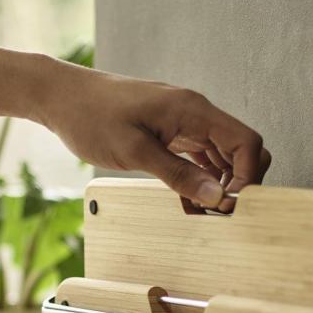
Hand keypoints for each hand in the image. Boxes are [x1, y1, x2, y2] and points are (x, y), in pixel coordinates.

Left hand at [40, 63, 271, 211]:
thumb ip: (178, 175)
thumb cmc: (93, 117)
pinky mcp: (169, 133)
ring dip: (218, 185)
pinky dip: (199, 180)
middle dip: (238, 182)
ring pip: (220, 156)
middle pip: (240, 149)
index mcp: (193, 110)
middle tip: (219, 213)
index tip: (229, 205)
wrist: (64, 98)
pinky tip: (189, 203)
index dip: (247, 177)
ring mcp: (183, 123)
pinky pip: (197, 158)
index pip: (246, 141)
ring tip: (203, 215)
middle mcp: (195, 114)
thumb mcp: (135, 152)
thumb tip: (216, 197)